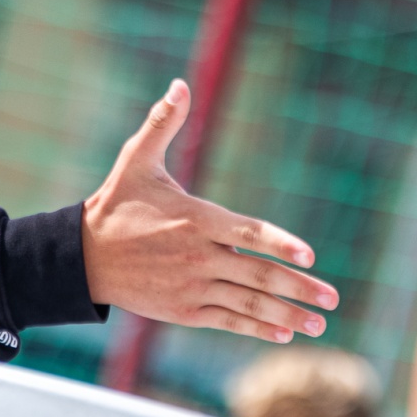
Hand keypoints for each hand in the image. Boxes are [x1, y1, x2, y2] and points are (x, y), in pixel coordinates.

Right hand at [82, 79, 337, 342]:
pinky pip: (228, 321)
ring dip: (288, 314)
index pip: (248, 231)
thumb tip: (180, 84)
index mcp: (196, 219)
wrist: (83, 257)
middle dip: (300, 287)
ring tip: (321, 323)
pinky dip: (257, 327)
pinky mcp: (184, 311)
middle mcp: (199, 256)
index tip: (310, 255)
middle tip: (333, 296)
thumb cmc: (116, 204)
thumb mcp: (136, 159)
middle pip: (259, 274)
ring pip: (248, 304)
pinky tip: (284, 332)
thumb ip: (163, 123)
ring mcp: (193, 287)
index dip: (280, 243)